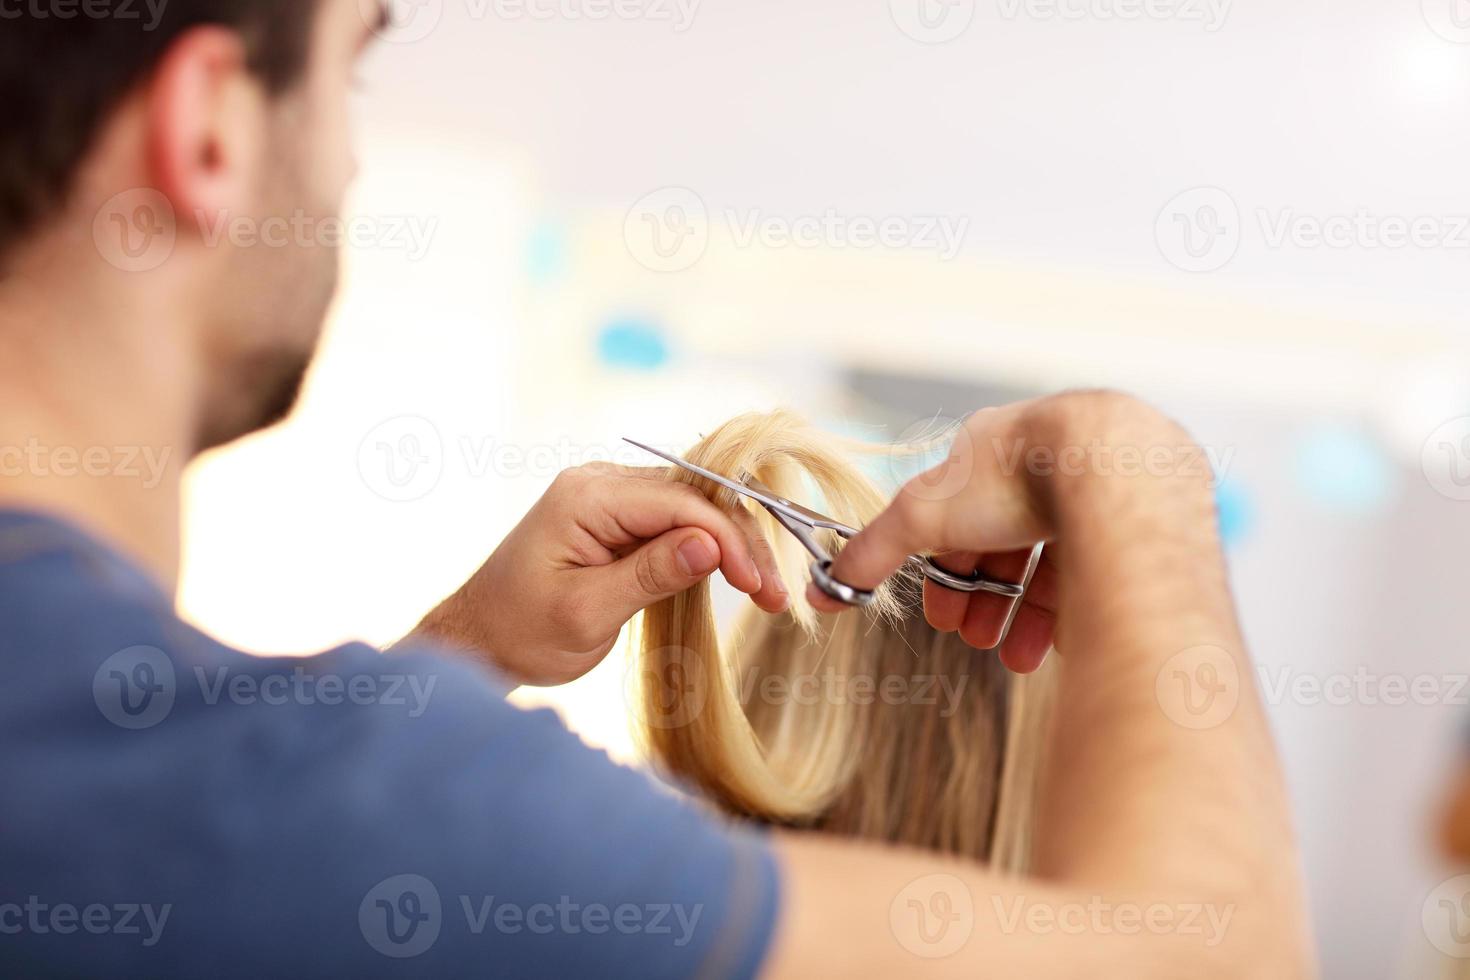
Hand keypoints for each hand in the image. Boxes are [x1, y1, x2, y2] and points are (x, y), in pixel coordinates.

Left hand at [406, 463, 788, 686]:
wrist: (479, 640)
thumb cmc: (521, 634)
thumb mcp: (586, 613)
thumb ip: (649, 574)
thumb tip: (710, 545)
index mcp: (586, 496)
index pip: (680, 503)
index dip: (728, 540)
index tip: (759, 587)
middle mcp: (599, 482)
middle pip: (694, 499)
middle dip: (740, 544)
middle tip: (776, 597)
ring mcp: (609, 495)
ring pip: (692, 508)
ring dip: (731, 547)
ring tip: (767, 592)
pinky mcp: (617, 516)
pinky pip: (675, 520)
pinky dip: (708, 548)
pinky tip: (736, 575)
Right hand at [809, 392, 1218, 672]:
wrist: (1115, 466)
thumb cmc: (1014, 477)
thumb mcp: (922, 516)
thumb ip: (872, 553)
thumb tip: (820, 594)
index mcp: (994, 446)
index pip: (959, 515)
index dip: (944, 569)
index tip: (941, 616)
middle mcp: (1048, 459)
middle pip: (1006, 542)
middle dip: (986, 598)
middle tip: (977, 638)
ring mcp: (1101, 484)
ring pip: (1056, 559)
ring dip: (1028, 614)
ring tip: (1019, 656)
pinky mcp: (1144, 514)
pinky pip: (1105, 565)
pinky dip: (1077, 607)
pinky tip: (1062, 643)